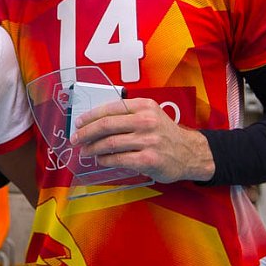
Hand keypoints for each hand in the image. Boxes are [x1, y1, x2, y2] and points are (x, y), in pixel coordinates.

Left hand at [70, 96, 214, 183]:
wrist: (190, 152)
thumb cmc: (164, 134)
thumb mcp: (150, 114)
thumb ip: (127, 114)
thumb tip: (94, 121)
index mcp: (144, 106)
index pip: (110, 108)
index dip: (90, 116)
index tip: (78, 123)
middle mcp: (146, 121)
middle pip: (106, 125)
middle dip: (86, 133)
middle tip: (75, 139)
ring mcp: (148, 141)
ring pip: (110, 143)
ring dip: (93, 148)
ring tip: (85, 151)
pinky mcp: (149, 160)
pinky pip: (119, 159)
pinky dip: (105, 160)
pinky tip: (101, 160)